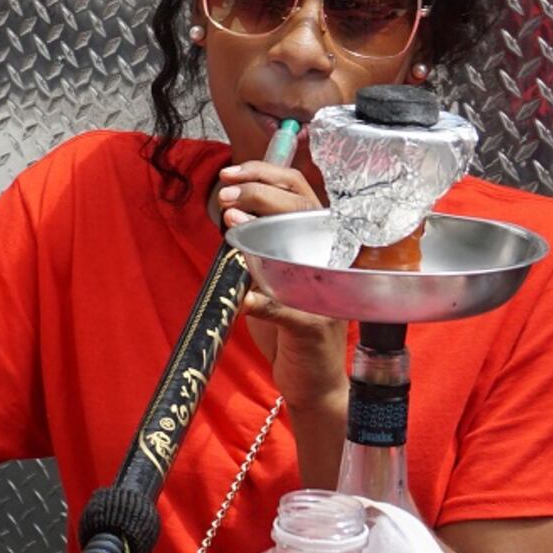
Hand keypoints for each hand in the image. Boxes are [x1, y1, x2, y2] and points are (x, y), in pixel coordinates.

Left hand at [215, 154, 350, 433]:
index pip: (300, 188)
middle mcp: (328, 258)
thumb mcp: (275, 272)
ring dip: (257, 231)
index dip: (264, 173)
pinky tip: (244, 299)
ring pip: (295, 246)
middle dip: (257, 192)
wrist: (312, 379)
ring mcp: (325, 291)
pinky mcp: (314, 325)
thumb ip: (262, 242)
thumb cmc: (290, 320)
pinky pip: (284, 308)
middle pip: (300, 205)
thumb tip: (229, 207)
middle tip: (224, 198)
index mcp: (319, 240)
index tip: (230, 174)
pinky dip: (260, 302)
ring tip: (228, 222)